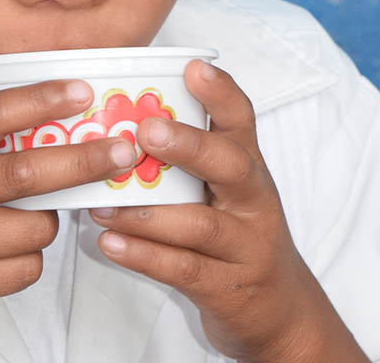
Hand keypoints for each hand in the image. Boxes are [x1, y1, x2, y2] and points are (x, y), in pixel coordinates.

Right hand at [0, 80, 134, 360]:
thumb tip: (36, 121)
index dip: (43, 97)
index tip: (83, 88)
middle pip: (31, 171)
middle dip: (87, 159)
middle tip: (124, 148)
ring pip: (36, 225)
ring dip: (47, 218)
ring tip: (30, 211)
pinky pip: (24, 268)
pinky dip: (27, 256)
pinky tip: (5, 247)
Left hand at [88, 61, 369, 362]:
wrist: (279, 311)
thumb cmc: (235, 234)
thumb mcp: (227, 190)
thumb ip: (191, 158)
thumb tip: (122, 119)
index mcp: (249, 168)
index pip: (243, 122)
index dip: (221, 93)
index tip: (193, 67)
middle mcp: (253, 202)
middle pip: (231, 166)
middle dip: (189, 146)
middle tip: (145, 130)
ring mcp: (244, 247)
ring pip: (200, 225)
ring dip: (147, 213)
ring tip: (100, 202)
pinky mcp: (227, 289)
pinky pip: (184, 270)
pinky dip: (144, 256)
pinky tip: (109, 242)